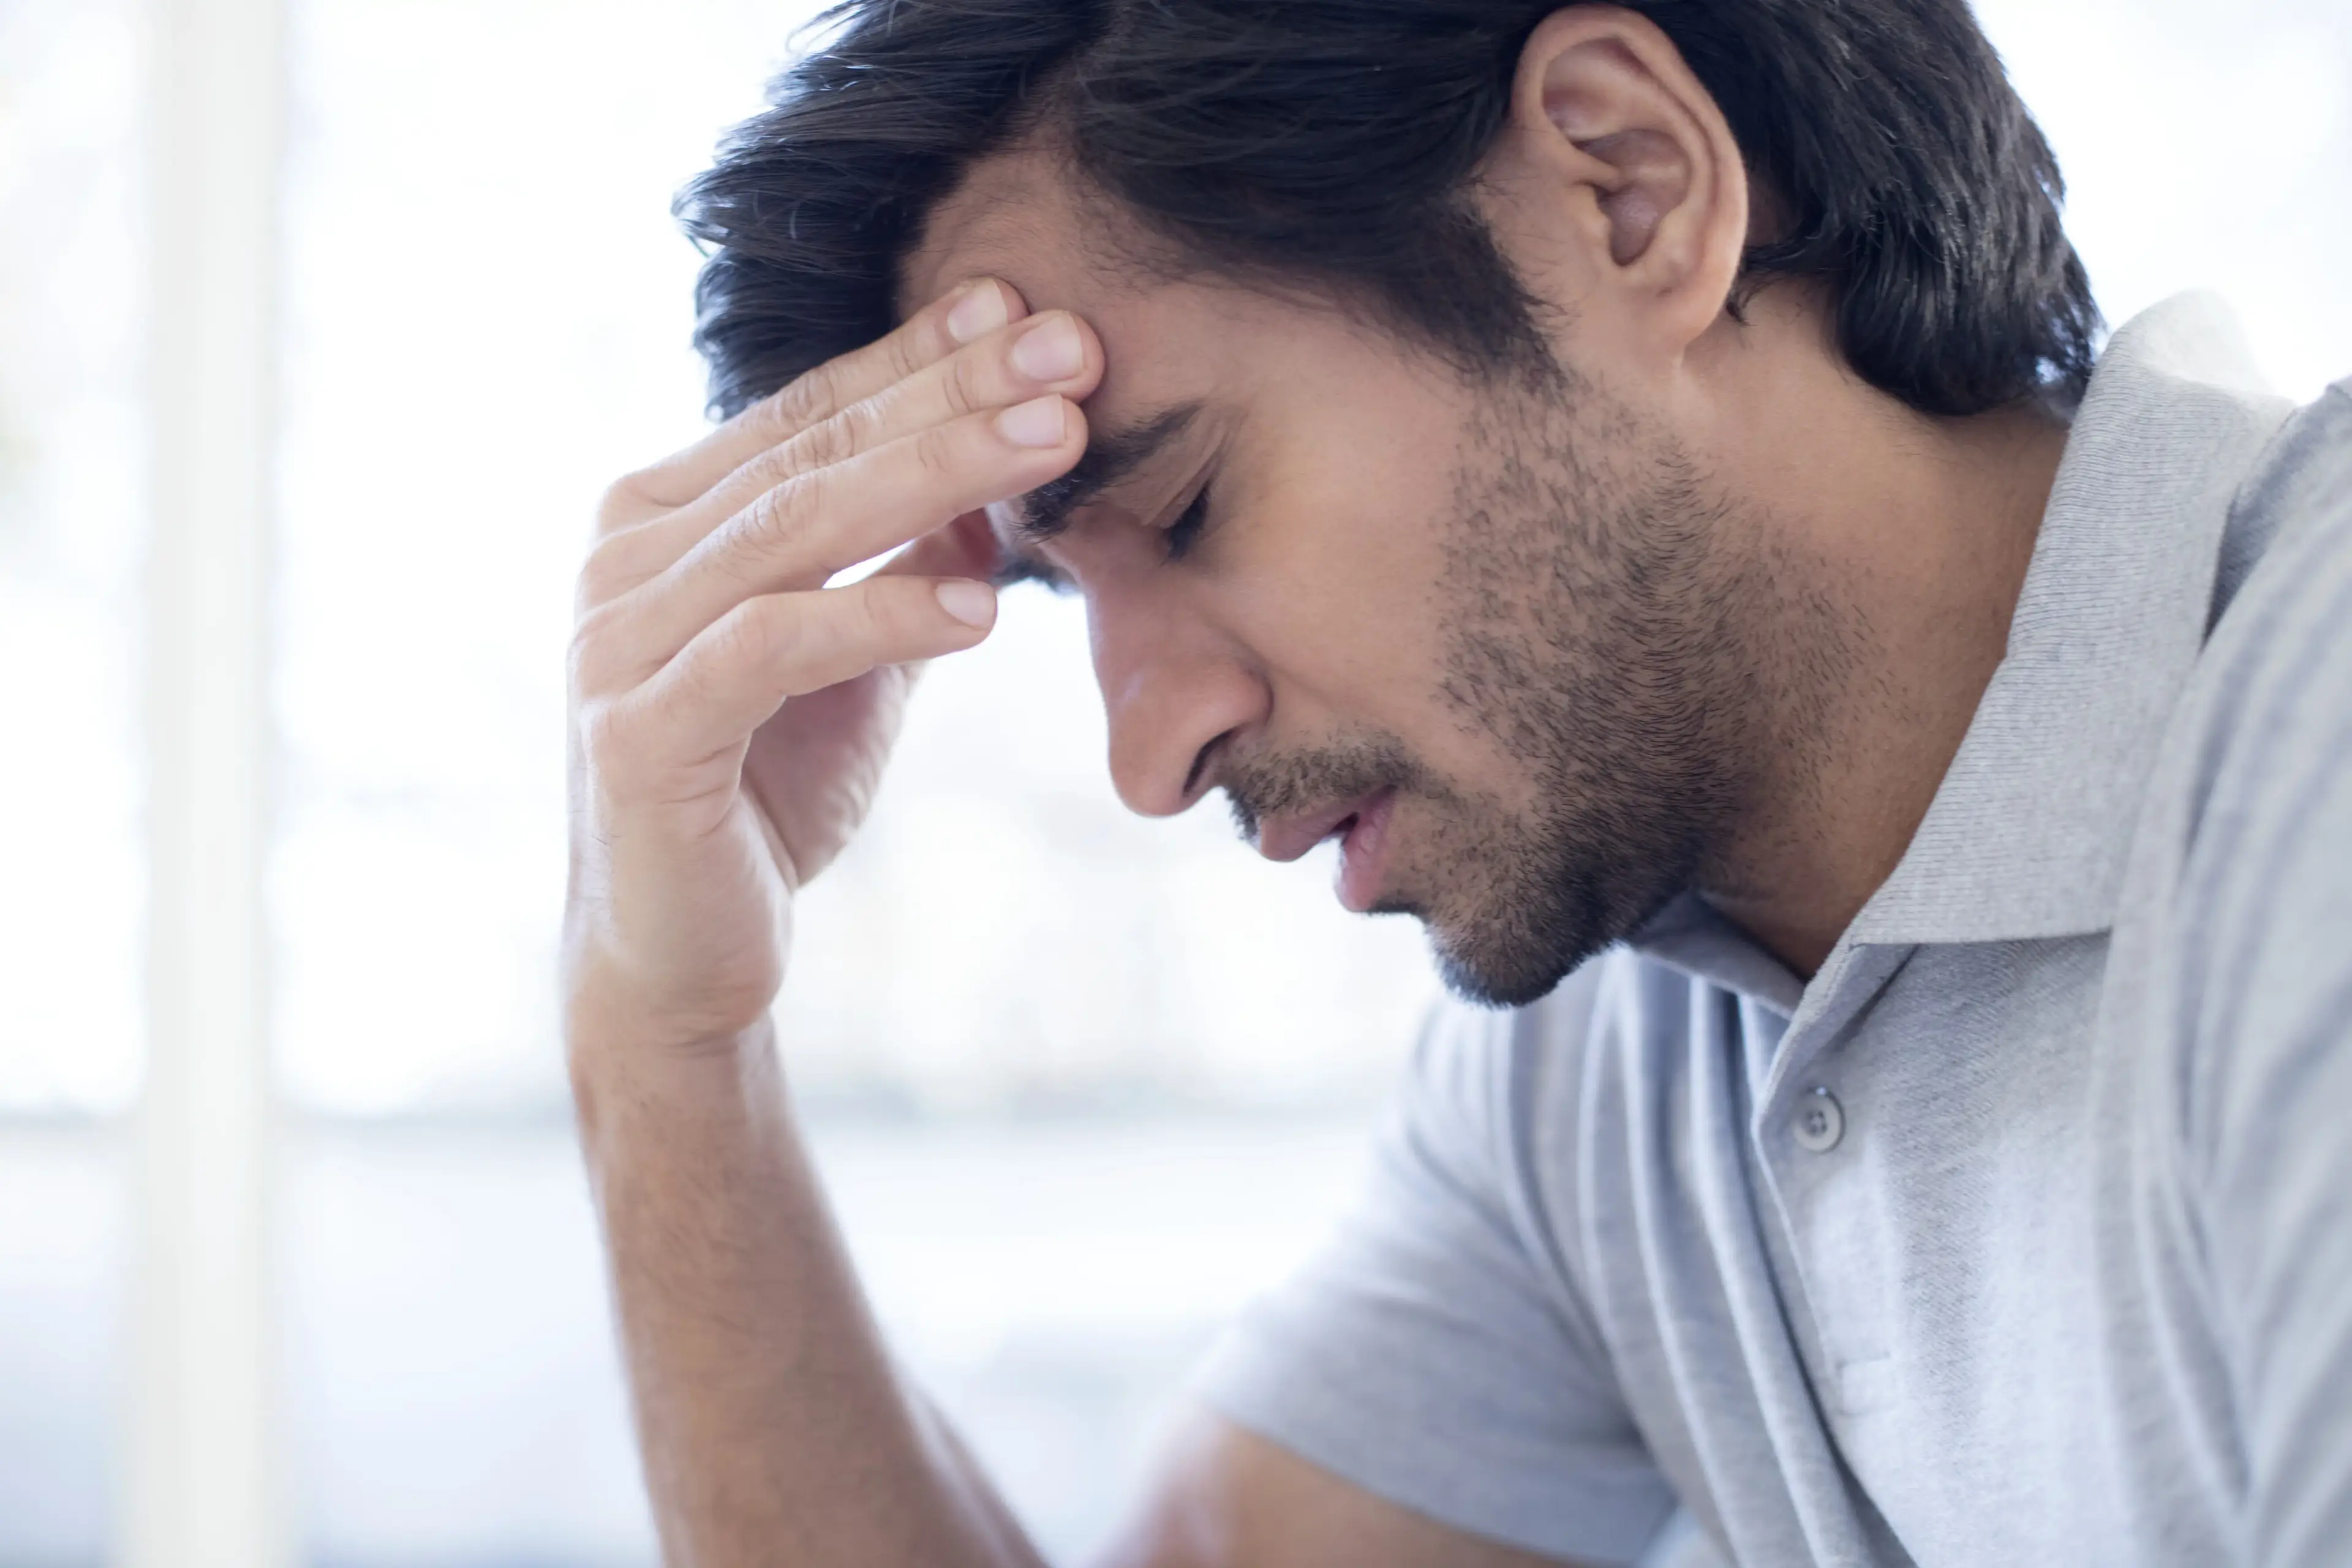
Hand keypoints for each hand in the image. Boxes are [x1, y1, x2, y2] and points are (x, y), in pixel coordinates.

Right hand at [563, 279, 1100, 1055]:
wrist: (682, 953)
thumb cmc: (764, 792)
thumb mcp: (853, 659)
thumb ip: (900, 565)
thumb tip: (989, 483)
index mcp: (665, 520)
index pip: (809, 413)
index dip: (920, 357)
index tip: (1028, 309)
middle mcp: (625, 560)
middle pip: (812, 452)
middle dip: (953, 393)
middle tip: (1074, 348)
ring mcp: (619, 643)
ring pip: (793, 527)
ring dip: (935, 474)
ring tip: (1054, 442)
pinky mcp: (638, 733)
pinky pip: (769, 647)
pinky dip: (876, 616)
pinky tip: (978, 606)